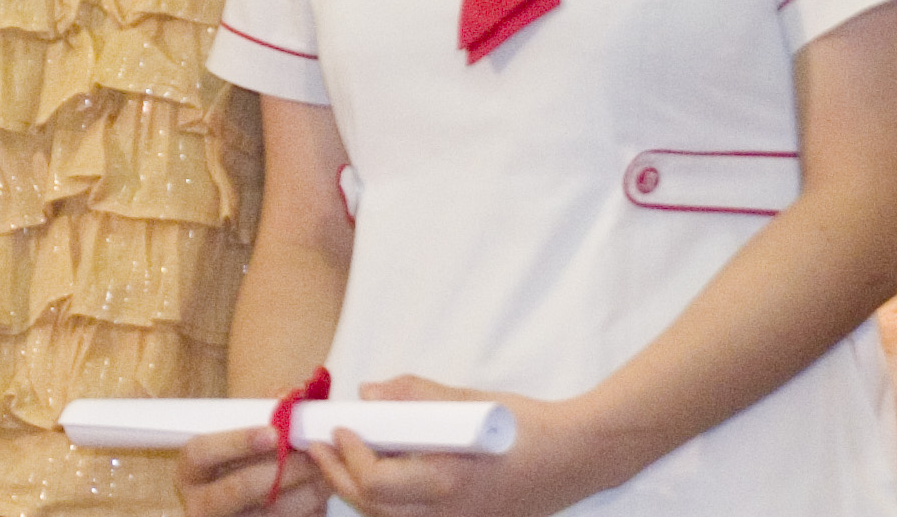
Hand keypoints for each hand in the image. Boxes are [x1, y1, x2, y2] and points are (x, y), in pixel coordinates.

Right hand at [175, 421, 330, 516]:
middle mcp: (203, 503)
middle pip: (241, 486)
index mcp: (191, 470)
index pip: (203, 452)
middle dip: (285, 467)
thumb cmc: (238, 461)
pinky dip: (313, 509)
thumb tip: (290, 394)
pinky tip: (324, 491)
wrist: (237, 503)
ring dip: (308, 489)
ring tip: (329, 467)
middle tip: (315, 451)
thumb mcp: (237, 436)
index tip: (274, 432)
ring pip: (273, 512)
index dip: (238, 441)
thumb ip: (257, 414)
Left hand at [308, 377, 625, 516]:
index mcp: (446, 482)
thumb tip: (370, 392)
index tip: (339, 428)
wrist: (575, 459)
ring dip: (358, 491)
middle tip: (321, 446)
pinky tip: (381, 472)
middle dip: (338, 476)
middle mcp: (447, 514)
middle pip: (372, 509)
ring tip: (342, 457)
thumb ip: (415, 396)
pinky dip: (386, 500)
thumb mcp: (468, 401)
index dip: (347, 456)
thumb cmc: (526, 428)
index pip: (375, 482)